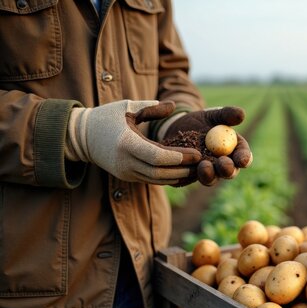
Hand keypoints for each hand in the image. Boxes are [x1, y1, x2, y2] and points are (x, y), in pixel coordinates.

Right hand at [65, 100, 201, 184]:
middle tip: (202, 163)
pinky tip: (183, 173)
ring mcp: (125, 172)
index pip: (157, 156)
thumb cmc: (105, 117)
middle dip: (183, 169)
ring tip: (197, 170)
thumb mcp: (126, 107)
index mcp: (126, 143)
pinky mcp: (127, 177)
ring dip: (178, 177)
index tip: (196, 153)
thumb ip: (151, 108)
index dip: (179, 157)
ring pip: (157, 179)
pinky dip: (168, 178)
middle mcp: (125, 161)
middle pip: (160, 172)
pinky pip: (151, 180)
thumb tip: (173, 106)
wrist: (80, 137)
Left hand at [162, 106, 252, 185]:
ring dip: (209, 174)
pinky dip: (190, 174)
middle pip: (229, 172)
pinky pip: (191, 178)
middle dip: (227, 170)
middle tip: (223, 164)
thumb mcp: (214, 114)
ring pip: (211, 179)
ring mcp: (208, 172)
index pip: (243, 157)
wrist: (179, 127)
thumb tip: (241, 114)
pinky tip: (186, 166)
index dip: (244, 159)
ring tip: (204, 165)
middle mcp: (224, 165)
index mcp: (235, 151)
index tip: (242, 160)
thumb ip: (227, 114)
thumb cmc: (202, 120)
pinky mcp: (191, 176)